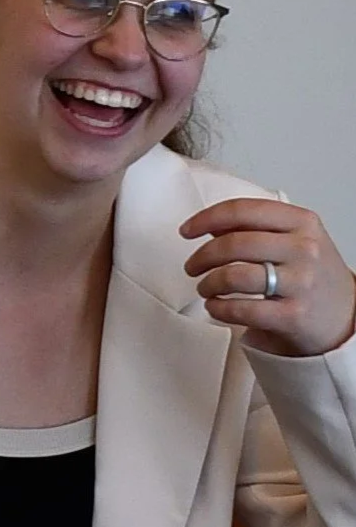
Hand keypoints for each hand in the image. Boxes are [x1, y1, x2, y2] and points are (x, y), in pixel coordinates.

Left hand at [180, 198, 355, 356]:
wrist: (344, 316)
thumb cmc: (311, 274)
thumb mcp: (294, 239)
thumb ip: (255, 228)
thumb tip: (209, 225)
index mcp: (301, 221)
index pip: (243, 210)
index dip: (206, 218)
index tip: (187, 230)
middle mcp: (304, 248)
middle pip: (235, 243)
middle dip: (202, 256)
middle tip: (191, 265)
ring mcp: (301, 282)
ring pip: (235, 276)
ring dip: (208, 283)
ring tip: (204, 287)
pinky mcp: (294, 315)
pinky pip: (242, 309)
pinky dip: (219, 308)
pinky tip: (215, 307)